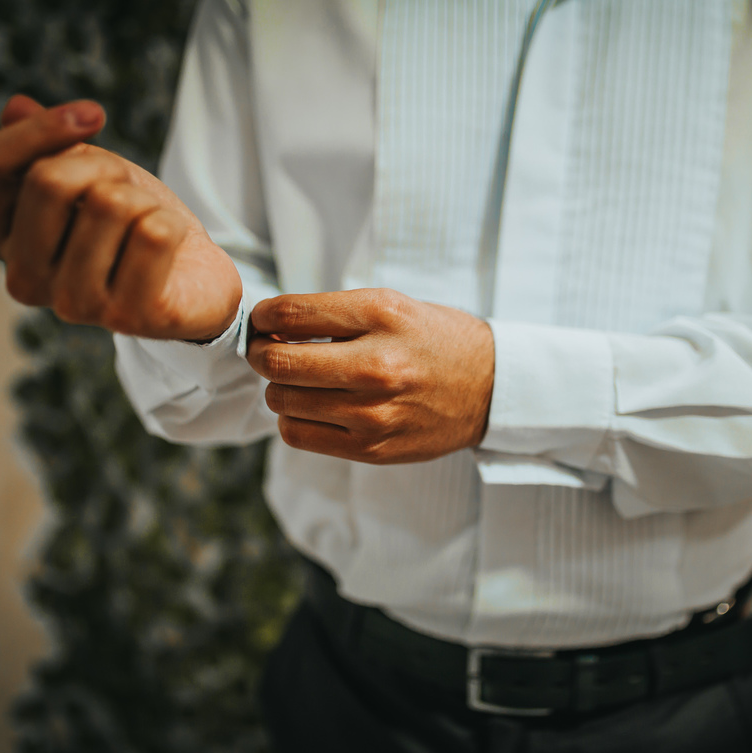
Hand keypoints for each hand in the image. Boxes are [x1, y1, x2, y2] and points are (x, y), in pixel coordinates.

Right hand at [0, 94, 241, 340]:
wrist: (195, 279)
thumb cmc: (132, 225)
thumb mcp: (90, 173)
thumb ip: (49, 145)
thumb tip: (16, 107)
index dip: (42, 127)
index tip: (93, 113)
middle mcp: (24, 279)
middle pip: (49, 180)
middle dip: (104, 166)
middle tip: (129, 190)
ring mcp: (73, 304)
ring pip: (111, 204)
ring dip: (144, 201)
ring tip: (147, 228)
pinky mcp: (127, 317)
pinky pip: (155, 234)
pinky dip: (173, 225)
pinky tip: (170, 251)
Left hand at [246, 289, 494, 463]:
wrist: (489, 388)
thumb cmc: (432, 340)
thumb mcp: (391, 305)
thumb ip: (332, 313)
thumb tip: (268, 326)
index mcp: (381, 316)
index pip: (290, 314)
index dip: (263, 317)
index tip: (264, 322)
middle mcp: (377, 365)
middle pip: (278, 362)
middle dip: (262, 354)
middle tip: (269, 351)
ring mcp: (374, 412)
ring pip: (282, 401)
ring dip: (280, 388)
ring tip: (301, 381)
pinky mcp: (372, 448)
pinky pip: (299, 435)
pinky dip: (294, 420)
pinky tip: (313, 407)